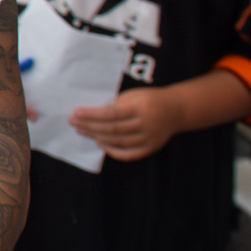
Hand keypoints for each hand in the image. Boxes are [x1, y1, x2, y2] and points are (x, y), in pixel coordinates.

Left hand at [69, 87, 187, 161]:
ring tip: (82, 131)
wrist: (177, 110)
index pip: (111, 114)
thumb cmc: (150, 99)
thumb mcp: (134, 96)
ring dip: (97, 137)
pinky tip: (100, 144)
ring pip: (118, 142)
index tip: (76, 113)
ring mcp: (149, 139)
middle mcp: (146, 124)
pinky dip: (113, 151)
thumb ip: (116, 105)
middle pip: (112, 129)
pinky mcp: (151, 148)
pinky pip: (129, 154)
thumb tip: (91, 114)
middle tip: (74, 123)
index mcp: (141, 108)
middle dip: (90, 126)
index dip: (92, 115)